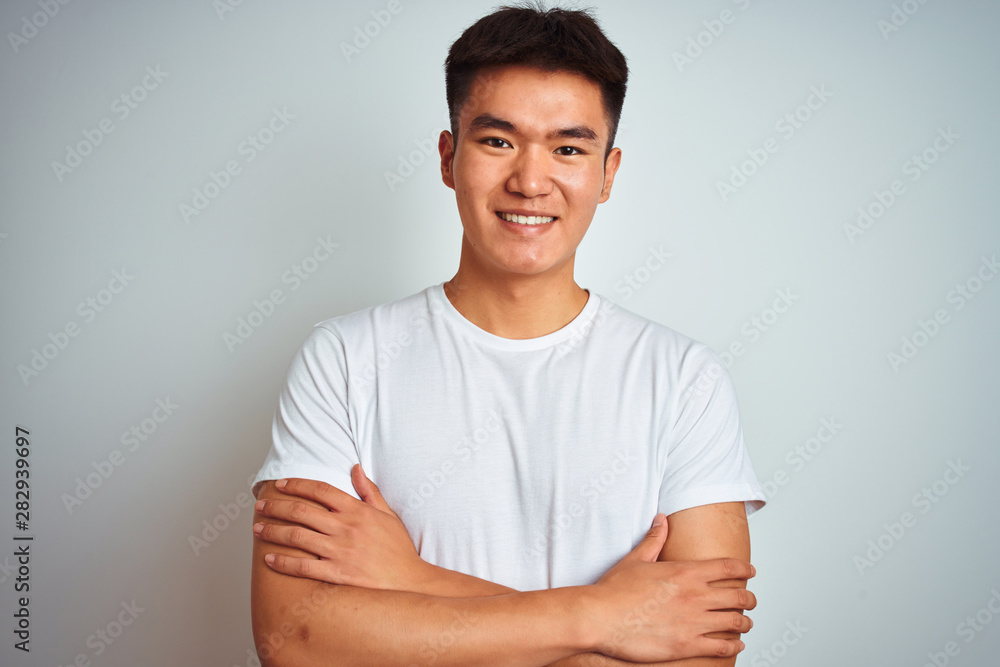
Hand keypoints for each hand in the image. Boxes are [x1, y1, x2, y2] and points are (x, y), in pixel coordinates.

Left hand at [253, 466, 429, 590]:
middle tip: (260, 506)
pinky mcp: (337, 574)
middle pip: (302, 511)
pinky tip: (270, 558)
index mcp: (357, 511)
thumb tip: (355, 467)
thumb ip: (369, 491)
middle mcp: (346, 528)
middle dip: (276, 507)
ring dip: (273, 532)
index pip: (321, 490)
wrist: (409, 582)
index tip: (280, 484)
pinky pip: (303, 567)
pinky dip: (283, 562)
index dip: (297, 485)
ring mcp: (340, 551)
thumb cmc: (398, 549)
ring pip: (297, 537)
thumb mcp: (387, 514)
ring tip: (257, 530)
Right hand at [587, 514, 755, 662]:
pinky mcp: (687, 645)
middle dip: (750, 598)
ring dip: (745, 622)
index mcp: (686, 572)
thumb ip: (654, 539)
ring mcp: (693, 622)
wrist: (600, 617)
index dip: (744, 569)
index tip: (751, 571)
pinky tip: (736, 644)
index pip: (728, 567)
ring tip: (745, 622)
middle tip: (751, 600)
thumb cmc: (614, 590)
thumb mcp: (636, 559)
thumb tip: (661, 520)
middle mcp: (695, 596)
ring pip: (735, 622)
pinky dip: (734, 646)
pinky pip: (722, 646)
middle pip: (739, 595)